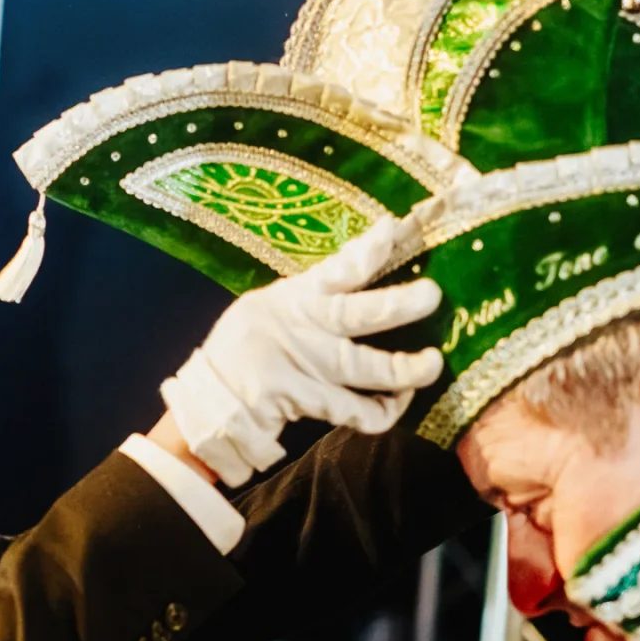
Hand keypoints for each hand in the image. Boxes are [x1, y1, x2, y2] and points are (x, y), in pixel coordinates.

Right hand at [157, 216, 441, 486]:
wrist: (207, 395)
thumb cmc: (247, 346)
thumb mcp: (270, 307)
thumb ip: (311, 296)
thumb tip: (366, 268)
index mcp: (297, 297)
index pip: (339, 268)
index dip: (368, 249)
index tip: (395, 229)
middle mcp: (304, 326)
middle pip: (360, 313)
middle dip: (400, 304)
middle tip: (432, 295)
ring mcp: (304, 365)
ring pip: (367, 368)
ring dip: (406, 369)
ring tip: (432, 364)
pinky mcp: (302, 400)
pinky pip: (356, 411)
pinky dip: (383, 411)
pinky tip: (398, 402)